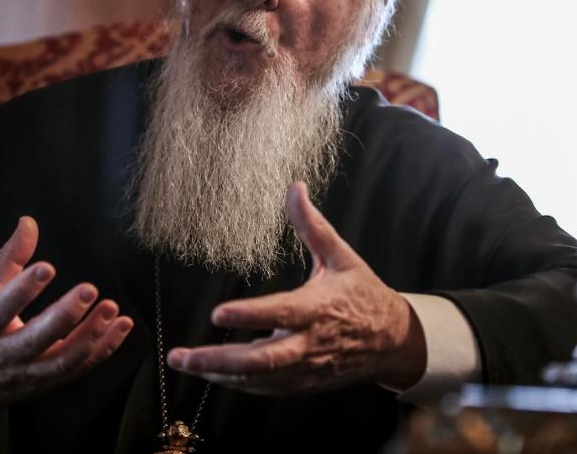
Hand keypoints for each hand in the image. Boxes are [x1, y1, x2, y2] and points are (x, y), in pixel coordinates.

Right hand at [0, 217, 132, 441]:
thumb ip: (9, 258)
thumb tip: (29, 222)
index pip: (1, 309)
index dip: (23, 289)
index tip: (47, 268)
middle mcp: (2, 355)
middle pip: (35, 339)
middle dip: (64, 315)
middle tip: (88, 289)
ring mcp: (26, 373)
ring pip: (61, 360)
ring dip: (90, 335)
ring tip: (111, 308)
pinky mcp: (45, 383)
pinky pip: (79, 369)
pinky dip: (103, 349)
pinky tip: (122, 326)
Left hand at [166, 182, 425, 394]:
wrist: (392, 341)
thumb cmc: (363, 294)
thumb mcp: (341, 256)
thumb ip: (313, 225)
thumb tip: (295, 188)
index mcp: (318, 308)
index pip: (279, 312)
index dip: (249, 316)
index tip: (217, 313)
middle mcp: (309, 343)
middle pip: (261, 359)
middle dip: (218, 360)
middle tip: (183, 356)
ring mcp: (305, 368)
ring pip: (258, 378)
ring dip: (219, 374)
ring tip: (185, 362)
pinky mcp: (303, 383)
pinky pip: (266, 388)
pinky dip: (237, 383)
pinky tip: (211, 375)